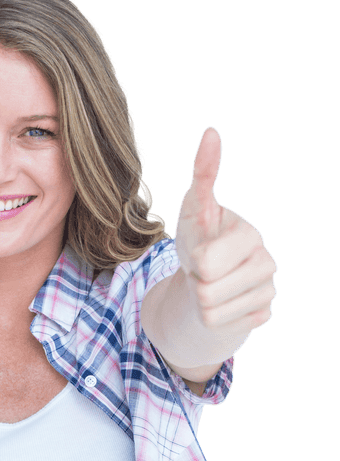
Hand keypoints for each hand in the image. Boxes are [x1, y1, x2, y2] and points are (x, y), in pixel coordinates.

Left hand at [174, 127, 276, 342]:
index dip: (194, 262)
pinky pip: (218, 327)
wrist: (207, 278)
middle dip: (195, 284)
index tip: (202, 251)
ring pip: (211, 312)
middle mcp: (266, 263)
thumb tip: (211, 133)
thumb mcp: (194, 208)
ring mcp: (267, 292)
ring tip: (210, 286)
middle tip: (203, 273)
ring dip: (201, 302)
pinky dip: (211, 319)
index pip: (206, 263)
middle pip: (207, 291)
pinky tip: (221, 303)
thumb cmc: (199, 238)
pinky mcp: (261, 316)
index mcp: (251, 235)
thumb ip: (202, 174)